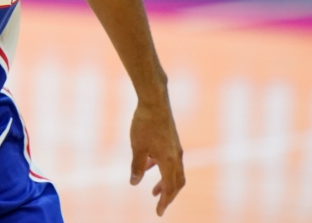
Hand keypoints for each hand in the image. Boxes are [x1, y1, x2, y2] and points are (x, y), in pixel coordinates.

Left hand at [130, 99, 184, 215]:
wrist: (155, 101)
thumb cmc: (145, 124)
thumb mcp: (137, 148)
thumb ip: (137, 166)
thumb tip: (134, 182)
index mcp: (169, 161)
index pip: (170, 188)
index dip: (165, 202)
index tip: (158, 213)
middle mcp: (176, 156)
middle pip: (177, 182)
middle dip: (168, 195)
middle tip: (159, 205)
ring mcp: (175, 147)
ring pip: (174, 171)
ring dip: (166, 183)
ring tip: (154, 192)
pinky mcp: (172, 140)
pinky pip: (170, 160)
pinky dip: (162, 168)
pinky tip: (149, 166)